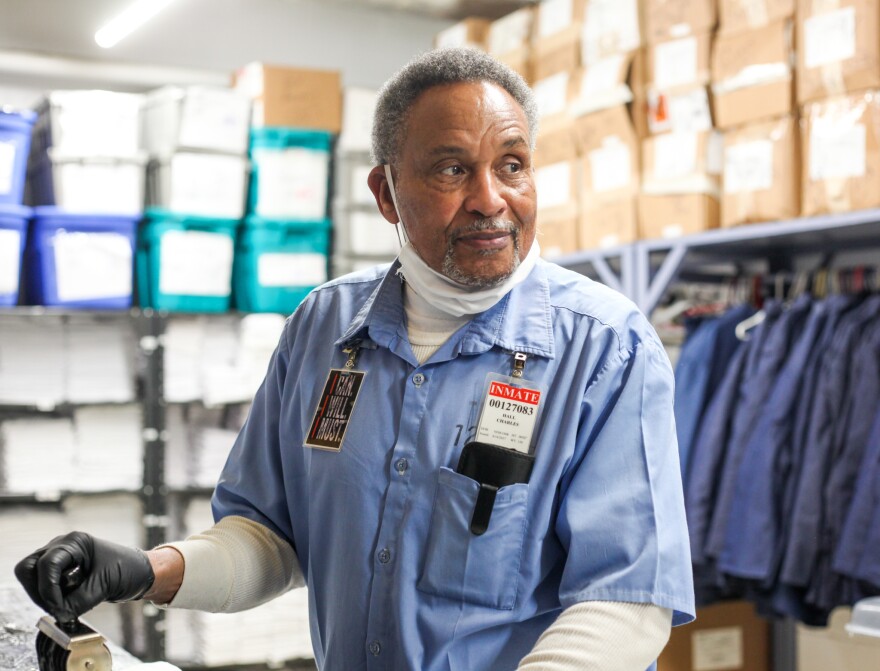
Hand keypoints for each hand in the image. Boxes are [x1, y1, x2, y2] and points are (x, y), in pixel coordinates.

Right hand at [15, 531, 154, 624]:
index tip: (58, 608)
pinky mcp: (60, 572)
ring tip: (67, 605)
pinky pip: (43, 586)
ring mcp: (60, 560)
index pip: (47, 564)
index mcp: (75, 542)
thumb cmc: (128, 570)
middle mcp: (63, 547)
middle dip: (40, 591)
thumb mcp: (105, 585)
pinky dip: (52, 597)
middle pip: (29, 568)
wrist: (140, 573)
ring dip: (46, 595)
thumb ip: (79, 600)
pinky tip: (70, 602)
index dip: (48, 588)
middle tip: (57, 607)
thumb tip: (59, 614)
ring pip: (32, 578)